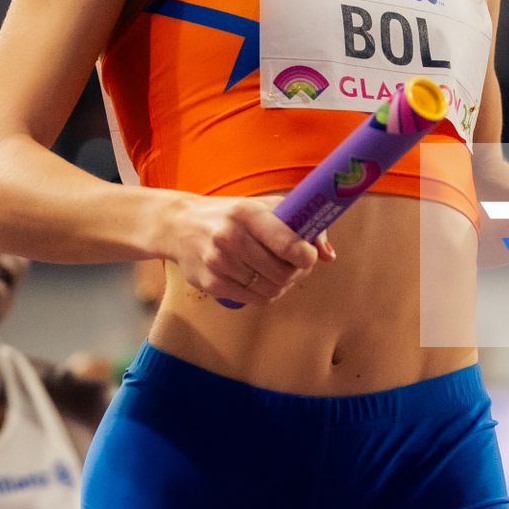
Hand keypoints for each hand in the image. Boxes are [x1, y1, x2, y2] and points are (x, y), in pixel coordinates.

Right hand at [158, 196, 335, 305]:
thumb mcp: (263, 208)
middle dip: (297, 272)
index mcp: (247, 213)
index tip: (309, 256)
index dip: (307, 256)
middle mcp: (231, 237)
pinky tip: (263, 281)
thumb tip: (328, 255)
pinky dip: (267, 294)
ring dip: (283, 285)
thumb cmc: (231, 215)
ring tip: (279, 272)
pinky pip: (255, 299)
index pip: (288, 243)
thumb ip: (301, 225)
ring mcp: (219, 262)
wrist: (180, 225)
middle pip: (283, 272)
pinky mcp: (211, 283)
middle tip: (297, 265)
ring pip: (271, 289)